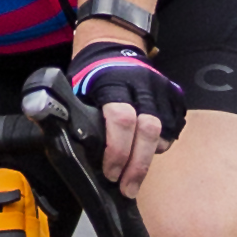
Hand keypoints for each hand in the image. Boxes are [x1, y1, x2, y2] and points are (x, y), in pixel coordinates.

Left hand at [68, 42, 185, 198]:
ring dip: (150, 158)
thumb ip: (74, 114)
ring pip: (165, 132)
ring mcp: (161, 90)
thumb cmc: (91, 74)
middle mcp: (142, 85)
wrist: (114, 47)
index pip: (121, 118)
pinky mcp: (173, 96)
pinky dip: (162, 145)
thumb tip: (62, 142)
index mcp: (113, 83)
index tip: (110, 173)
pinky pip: (174, 128)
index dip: (117, 150)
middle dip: (138, 165)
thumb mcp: (76, 89)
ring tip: (135, 174)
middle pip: (149, 129)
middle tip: (127, 188)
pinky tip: (148, 153)